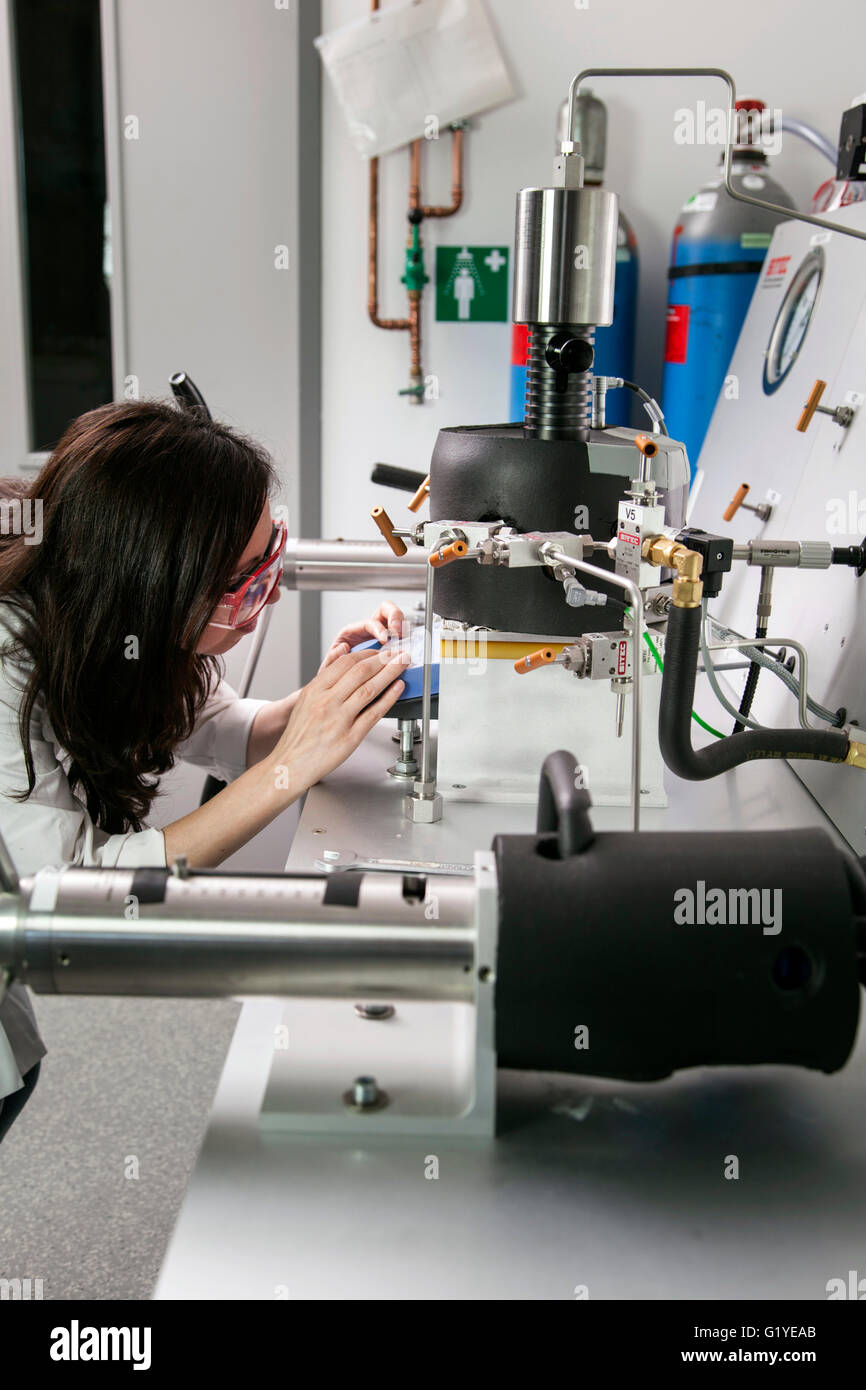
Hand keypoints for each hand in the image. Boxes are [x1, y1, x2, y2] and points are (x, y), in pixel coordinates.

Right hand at [270, 646, 409, 789]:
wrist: (290, 764)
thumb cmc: (299, 735)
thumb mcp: (305, 701)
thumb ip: (324, 683)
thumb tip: (344, 662)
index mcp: (315, 690)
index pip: (345, 662)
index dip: (367, 653)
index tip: (379, 651)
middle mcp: (326, 702)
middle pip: (360, 672)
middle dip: (383, 659)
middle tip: (397, 652)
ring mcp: (339, 719)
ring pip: (370, 689)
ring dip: (390, 673)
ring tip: (402, 664)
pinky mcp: (350, 737)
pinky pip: (374, 713)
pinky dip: (389, 698)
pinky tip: (398, 688)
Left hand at [320, 601, 403, 667]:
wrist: (341, 686)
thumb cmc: (336, 673)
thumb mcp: (330, 666)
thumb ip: (332, 658)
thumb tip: (342, 648)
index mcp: (353, 632)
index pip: (369, 622)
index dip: (378, 628)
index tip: (385, 638)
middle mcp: (369, 630)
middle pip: (386, 611)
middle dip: (395, 617)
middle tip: (399, 631)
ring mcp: (383, 636)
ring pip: (397, 621)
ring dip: (404, 626)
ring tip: (406, 638)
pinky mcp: (393, 647)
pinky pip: (404, 637)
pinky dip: (409, 640)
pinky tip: (408, 648)